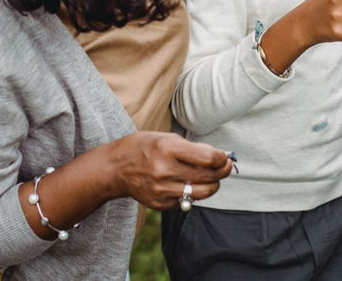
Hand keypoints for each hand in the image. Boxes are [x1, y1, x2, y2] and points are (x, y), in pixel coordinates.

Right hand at [107, 131, 232, 209]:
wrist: (115, 168)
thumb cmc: (142, 147)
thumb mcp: (165, 138)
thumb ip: (192, 148)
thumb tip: (219, 156)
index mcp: (167, 149)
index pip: (208, 158)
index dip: (222, 158)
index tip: (225, 156)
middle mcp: (165, 171)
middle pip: (208, 177)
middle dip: (223, 171)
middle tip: (226, 166)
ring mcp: (162, 190)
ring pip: (202, 193)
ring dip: (213, 185)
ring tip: (212, 178)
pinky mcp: (160, 204)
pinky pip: (187, 201)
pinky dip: (193, 193)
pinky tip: (188, 184)